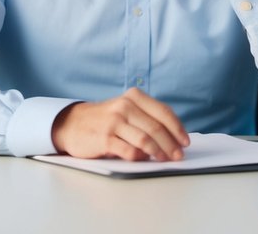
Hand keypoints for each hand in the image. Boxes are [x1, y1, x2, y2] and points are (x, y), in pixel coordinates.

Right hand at [51, 87, 189, 160]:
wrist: (72, 123)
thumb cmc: (106, 119)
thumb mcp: (126, 109)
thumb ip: (146, 117)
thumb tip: (173, 137)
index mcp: (134, 97)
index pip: (163, 112)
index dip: (177, 128)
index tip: (185, 142)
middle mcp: (125, 106)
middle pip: (156, 127)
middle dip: (171, 144)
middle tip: (178, 156)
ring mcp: (114, 122)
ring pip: (145, 139)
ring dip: (159, 152)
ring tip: (165, 159)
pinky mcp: (104, 139)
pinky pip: (129, 151)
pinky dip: (140, 157)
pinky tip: (144, 160)